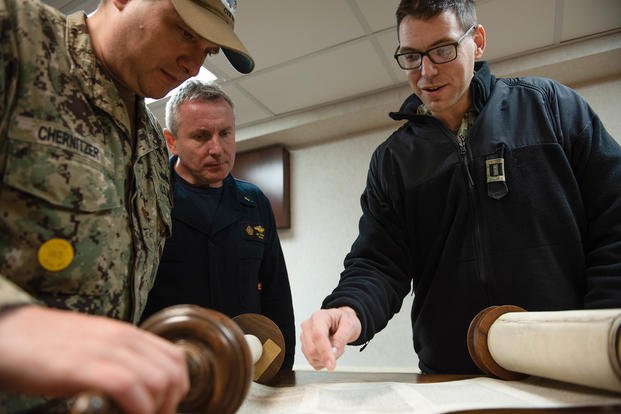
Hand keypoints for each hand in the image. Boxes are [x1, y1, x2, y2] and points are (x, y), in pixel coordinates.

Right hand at [0, 305, 188, 413]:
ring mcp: (105, 350)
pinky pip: (130, 387)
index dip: (178, 388)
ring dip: (156, 409)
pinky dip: (138, 409)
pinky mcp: (85, 366)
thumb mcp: (92, 347)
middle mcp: (122, 338)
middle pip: (173, 372)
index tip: (165, 408)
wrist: (8, 333)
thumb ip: (117, 359)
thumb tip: (137, 385)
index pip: (174, 357)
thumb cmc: (44, 345)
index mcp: (126, 334)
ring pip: (159, 380)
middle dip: (171, 403)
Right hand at [300, 306, 360, 370]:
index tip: (331, 364)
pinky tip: (328, 351)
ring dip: (327, 358)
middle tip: (339, 349)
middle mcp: (308, 326)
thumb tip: (335, 349)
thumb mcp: (349, 325)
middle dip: (328, 355)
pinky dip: (323, 361)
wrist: (340, 322)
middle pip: (312, 349)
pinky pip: (313, 362)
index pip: (318, 336)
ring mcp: (305, 338)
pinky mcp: (305, 348)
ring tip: (334, 347)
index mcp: (319, 317)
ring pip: (312, 357)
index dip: (324, 352)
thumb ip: (342, 337)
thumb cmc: (343, 321)